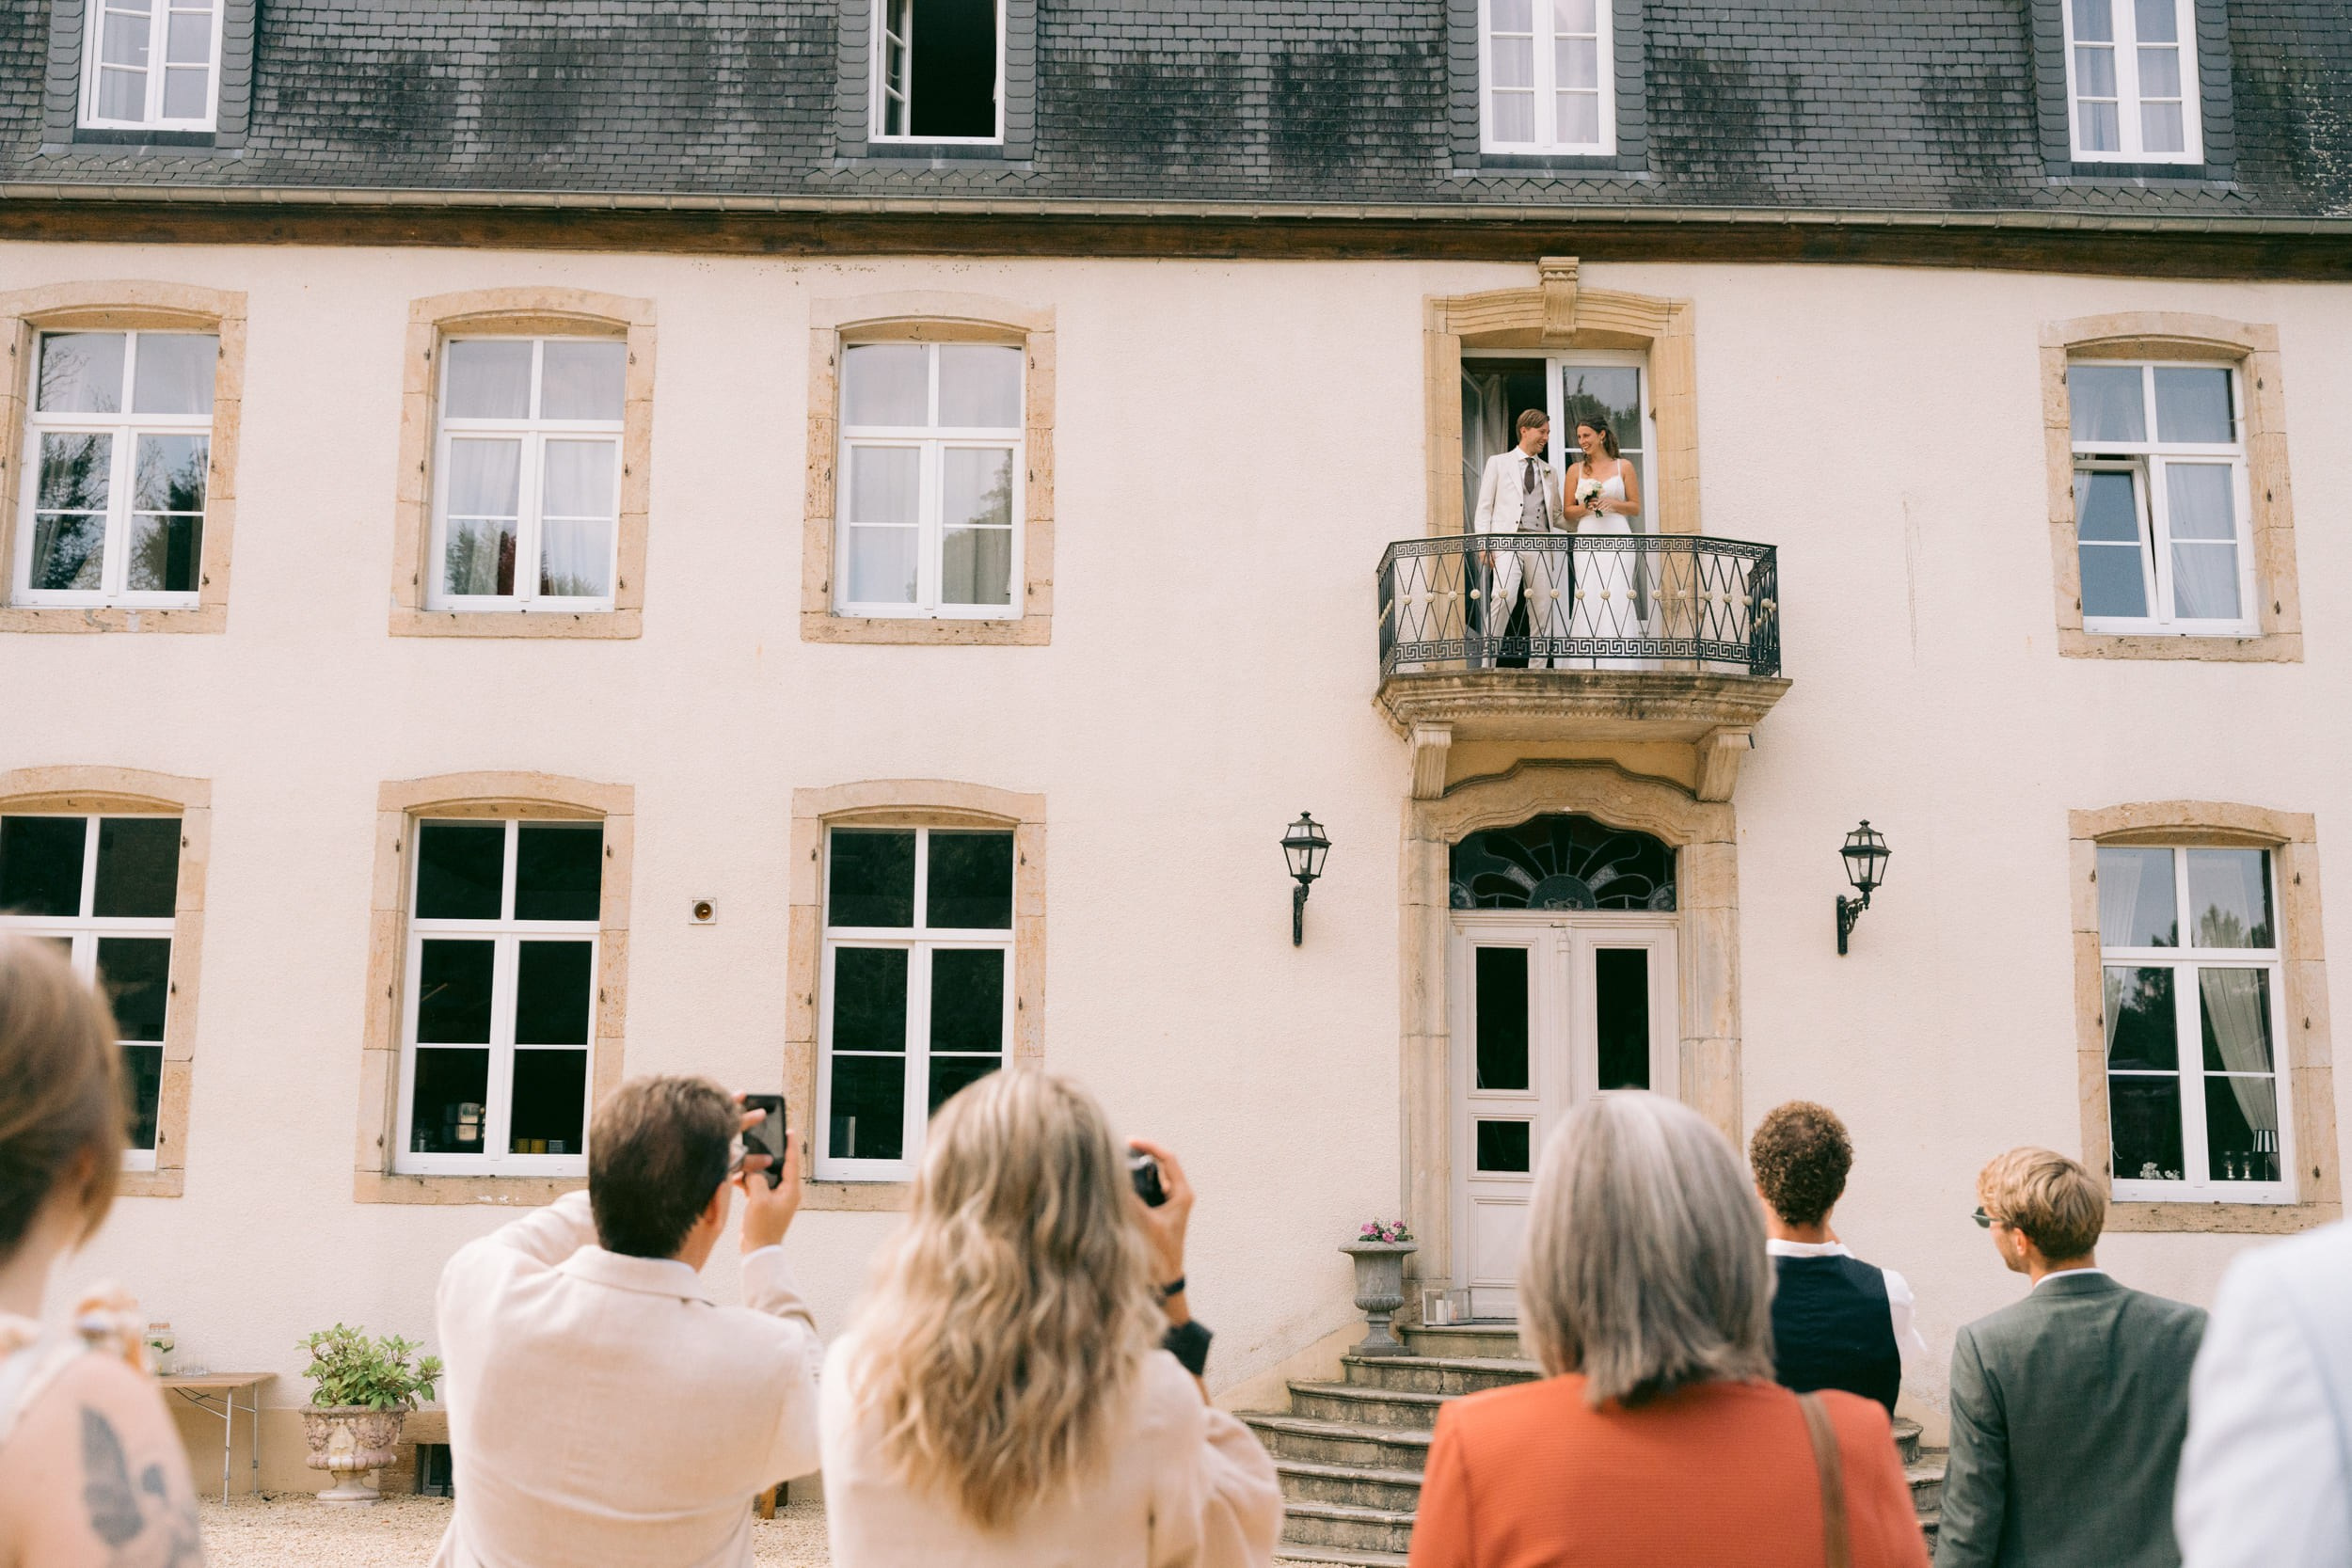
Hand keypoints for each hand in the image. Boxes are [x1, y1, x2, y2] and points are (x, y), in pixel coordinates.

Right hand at [734, 1098, 802, 1252]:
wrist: (758, 1250)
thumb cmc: (762, 1227)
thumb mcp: (758, 1200)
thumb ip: (757, 1180)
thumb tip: (753, 1172)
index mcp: (791, 1190)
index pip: (793, 1162)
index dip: (791, 1145)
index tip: (790, 1130)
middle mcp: (786, 1192)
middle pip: (779, 1167)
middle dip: (767, 1157)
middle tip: (760, 1142)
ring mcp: (776, 1198)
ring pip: (765, 1177)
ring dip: (754, 1172)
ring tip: (742, 1164)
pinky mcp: (765, 1203)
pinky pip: (758, 1187)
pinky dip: (748, 1183)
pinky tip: (736, 1180)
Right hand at [1126, 1137, 1193, 1291]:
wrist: (1167, 1281)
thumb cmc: (1161, 1255)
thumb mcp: (1145, 1224)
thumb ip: (1130, 1202)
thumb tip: (1112, 1181)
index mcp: (1182, 1195)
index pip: (1168, 1159)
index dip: (1149, 1146)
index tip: (1129, 1141)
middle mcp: (1178, 1196)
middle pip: (1159, 1165)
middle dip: (1140, 1156)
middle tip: (1118, 1152)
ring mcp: (1169, 1204)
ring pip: (1152, 1178)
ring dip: (1135, 1172)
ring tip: (1115, 1166)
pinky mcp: (1160, 1213)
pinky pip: (1147, 1192)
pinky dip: (1133, 1186)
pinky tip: (1117, 1188)